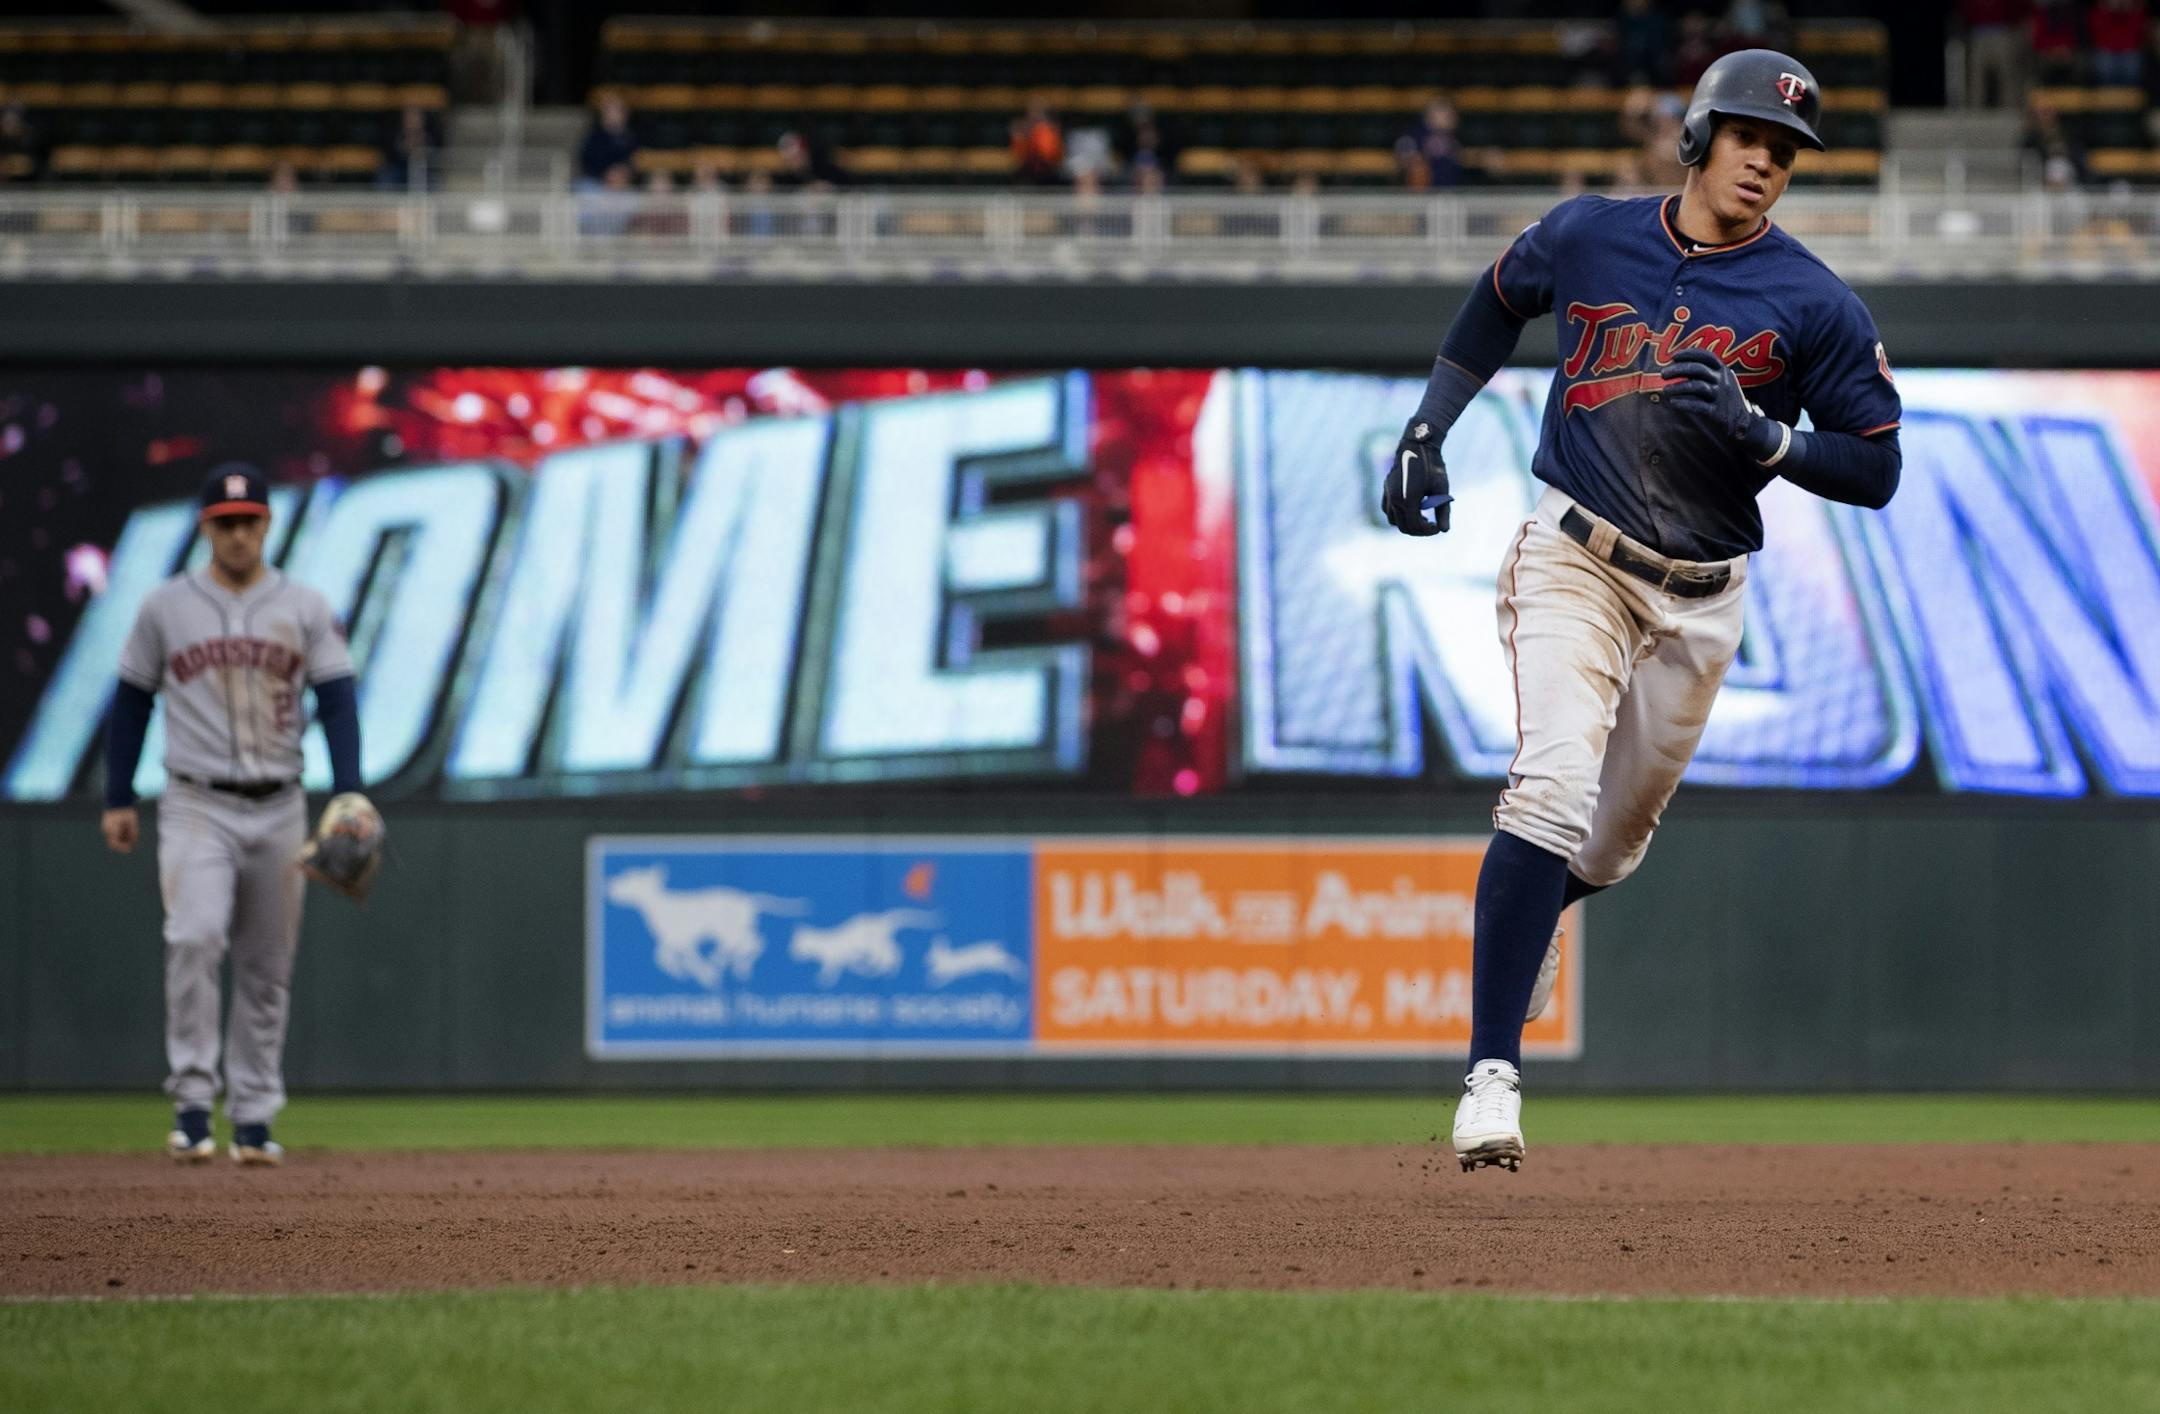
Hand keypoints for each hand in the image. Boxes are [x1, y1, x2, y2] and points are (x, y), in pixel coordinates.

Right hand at [101, 807, 138, 853]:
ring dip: (121, 838)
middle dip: (122, 844)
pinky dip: (118, 834)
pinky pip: (112, 833)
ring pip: (112, 838)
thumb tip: (133, 843)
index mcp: (113, 830)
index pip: (115, 844)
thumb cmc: (126, 812)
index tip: (130, 849)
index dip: (122, 848)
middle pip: (114, 842)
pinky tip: (126, 829)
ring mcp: (105, 827)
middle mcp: (107, 830)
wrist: (117, 799)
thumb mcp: (133, 823)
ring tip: (130, 832)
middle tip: (132, 842)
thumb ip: (133, 834)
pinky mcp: (106, 824)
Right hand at [1380, 419, 1452, 535]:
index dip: (1428, 531)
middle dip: (1418, 530)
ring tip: (1422, 518)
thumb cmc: (1432, 465)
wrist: (1417, 445)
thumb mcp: (1442, 489)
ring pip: (1393, 520)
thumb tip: (1445, 531)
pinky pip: (1388, 510)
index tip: (1437, 527)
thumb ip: (1443, 511)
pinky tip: (1412, 509)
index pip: (1415, 526)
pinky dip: (1399, 514)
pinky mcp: (1386, 489)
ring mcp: (1388, 493)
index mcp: (1408, 499)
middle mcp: (1394, 498)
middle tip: (1432, 526)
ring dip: (1407, 523)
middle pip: (1403, 527)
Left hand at [1661, 348, 1777, 456]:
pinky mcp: (1718, 413)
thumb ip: (1706, 373)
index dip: (1690, 354)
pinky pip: (1698, 406)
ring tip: (1665, 391)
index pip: (1706, 356)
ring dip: (1678, 388)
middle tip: (1663, 374)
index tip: (1674, 357)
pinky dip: (1684, 404)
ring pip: (1696, 387)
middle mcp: (1723, 381)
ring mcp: (1721, 396)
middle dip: (1678, 370)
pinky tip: (1673, 404)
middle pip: (1698, 369)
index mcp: (1724, 370)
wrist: (1744, 422)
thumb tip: (1678, 366)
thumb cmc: (1725, 399)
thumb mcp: (1722, 381)